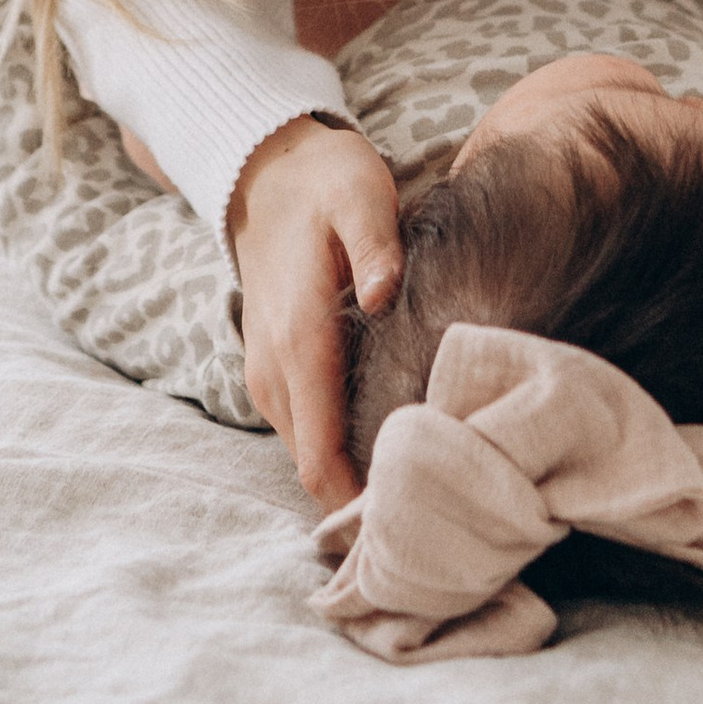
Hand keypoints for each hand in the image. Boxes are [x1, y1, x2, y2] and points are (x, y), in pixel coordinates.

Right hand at [227, 116, 403, 507]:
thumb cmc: (324, 184)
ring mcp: (268, 374)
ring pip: (308, 455)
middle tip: (438, 525)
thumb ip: (374, 247)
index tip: (412, 532)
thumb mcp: (359, 196)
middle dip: (365, 505)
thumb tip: (383, 292)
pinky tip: (393, 451)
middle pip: (315, 471)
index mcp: (297, 342)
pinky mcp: (275, 369)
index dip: (359, 505)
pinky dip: (339, 453)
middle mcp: (274, 372)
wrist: (264, 171)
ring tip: (423, 496)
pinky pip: (306, 431)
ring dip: (353, 481)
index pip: (320, 456)